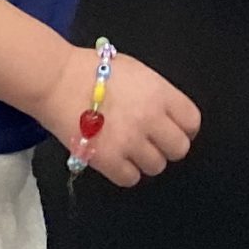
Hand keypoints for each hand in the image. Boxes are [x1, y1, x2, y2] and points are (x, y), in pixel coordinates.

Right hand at [41, 44, 201, 188]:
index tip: (172, 130)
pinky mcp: (108, 160)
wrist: (56, 80)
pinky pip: (131, 178)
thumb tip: (166, 114)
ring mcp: (130, 141)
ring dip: (144, 160)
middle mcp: (151, 119)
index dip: (184, 128)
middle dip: (166, 146)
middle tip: (150, 141)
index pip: (192, 122)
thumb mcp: (136, 71)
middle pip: (179, 149)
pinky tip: (114, 158)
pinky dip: (124, 172)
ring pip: (156, 167)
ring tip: (127, 148)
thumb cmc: (92, 70)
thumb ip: (156, 94)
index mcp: (160, 94)